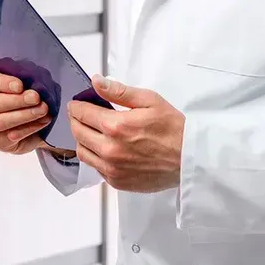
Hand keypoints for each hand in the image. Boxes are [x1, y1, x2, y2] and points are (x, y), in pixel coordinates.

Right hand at [0, 70, 57, 155]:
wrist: (32, 121)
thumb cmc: (25, 96)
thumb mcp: (26, 83)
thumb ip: (25, 80)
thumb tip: (34, 83)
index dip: (3, 83)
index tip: (20, 85)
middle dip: (17, 100)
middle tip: (35, 98)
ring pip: (0, 122)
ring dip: (24, 115)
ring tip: (42, 110)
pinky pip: (10, 137)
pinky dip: (29, 128)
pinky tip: (42, 121)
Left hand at [69, 75, 184, 192]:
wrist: (188, 158)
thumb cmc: (172, 127)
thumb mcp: (149, 100)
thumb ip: (119, 91)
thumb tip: (96, 82)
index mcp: (116, 126)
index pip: (83, 113)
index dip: (76, 106)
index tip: (75, 103)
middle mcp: (109, 149)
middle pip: (78, 133)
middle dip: (75, 120)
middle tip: (79, 114)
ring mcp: (111, 168)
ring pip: (82, 153)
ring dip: (81, 139)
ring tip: (88, 130)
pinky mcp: (116, 182)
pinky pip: (95, 168)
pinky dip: (94, 156)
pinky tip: (103, 148)